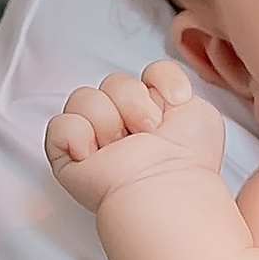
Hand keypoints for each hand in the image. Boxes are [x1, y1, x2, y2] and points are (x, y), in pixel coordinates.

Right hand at [45, 59, 225, 208]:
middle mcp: (123, 122)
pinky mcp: (69, 155)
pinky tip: (93, 153)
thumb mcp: (199, 110)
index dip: (157, 83)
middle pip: (113, 82)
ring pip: (84, 97)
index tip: (174, 102)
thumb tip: (152, 83)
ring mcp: (94, 137)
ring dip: (108, 120)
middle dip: (133, 102)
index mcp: (152, 111)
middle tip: (147, 131)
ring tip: (121, 146)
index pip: (144, 75)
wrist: (163, 184)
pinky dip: (77, 135)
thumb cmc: (185, 159)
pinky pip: (59, 124)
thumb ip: (175, 85)